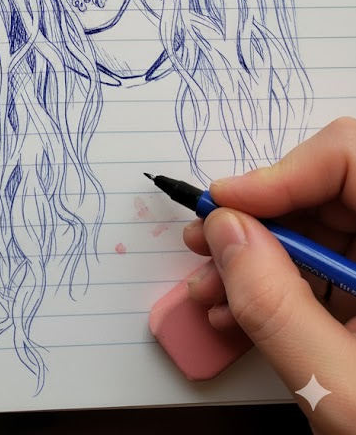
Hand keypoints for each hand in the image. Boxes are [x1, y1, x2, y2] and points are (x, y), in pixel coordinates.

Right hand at [184, 117, 355, 434]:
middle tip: (204, 243)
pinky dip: (277, 284)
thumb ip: (278, 307)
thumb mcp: (339, 388)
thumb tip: (226, 234)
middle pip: (326, 191)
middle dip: (256, 220)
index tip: (227, 205)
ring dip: (256, 257)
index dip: (282, 173)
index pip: (349, 157)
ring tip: (211, 292)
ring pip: (318, 228)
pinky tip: (239, 314)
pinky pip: (324, 267)